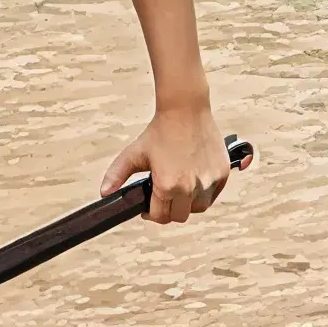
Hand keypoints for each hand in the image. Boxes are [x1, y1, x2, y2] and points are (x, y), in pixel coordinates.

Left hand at [107, 104, 233, 223]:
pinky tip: (194, 180)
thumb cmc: (160, 131)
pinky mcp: (222, 173)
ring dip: (189, 203)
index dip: (152, 214)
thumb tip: (105, 193)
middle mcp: (191, 188)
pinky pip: (213, 194)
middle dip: (170, 210)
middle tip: (164, 197)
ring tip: (180, 188)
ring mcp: (209, 181)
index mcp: (168, 186)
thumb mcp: (134, 153)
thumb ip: (116, 175)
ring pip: (199, 207)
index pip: (161, 217)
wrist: (186, 110)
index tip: (150, 206)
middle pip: (180, 216)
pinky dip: (204, 192)